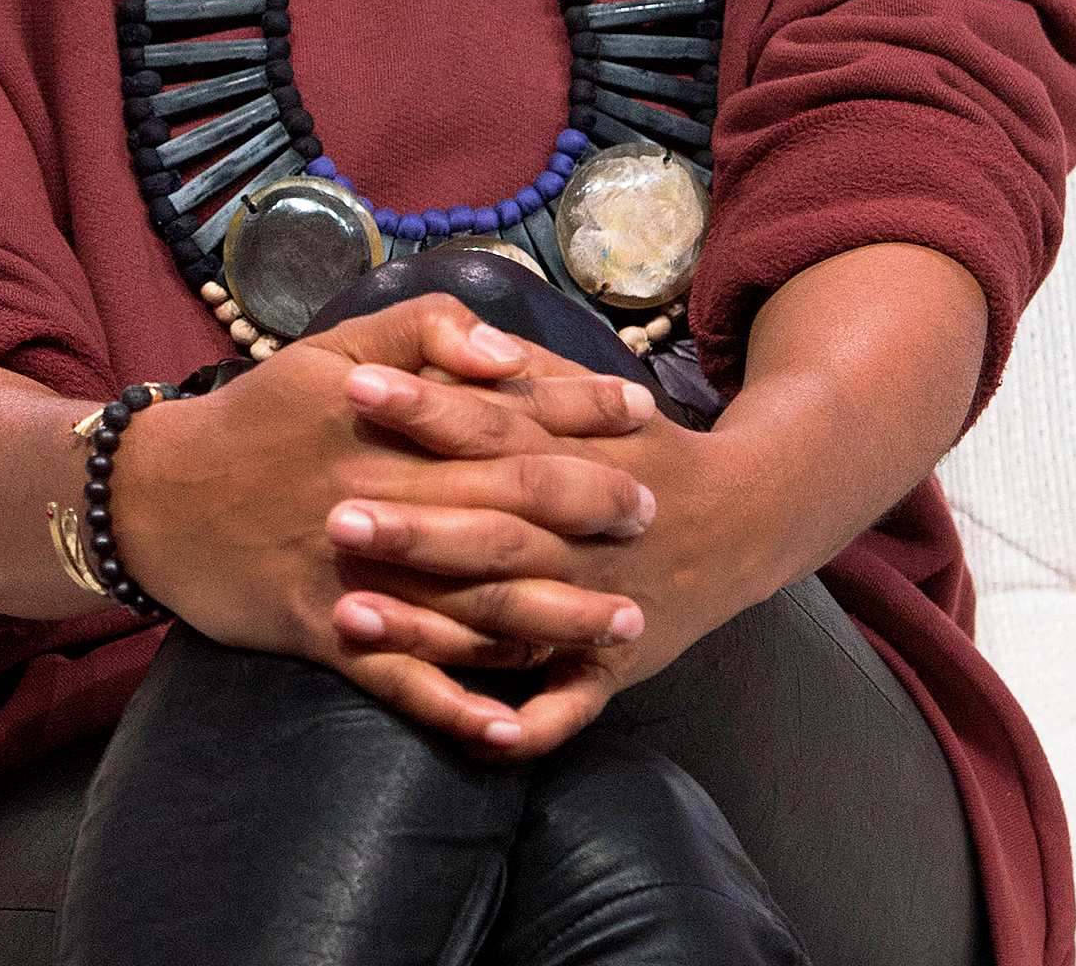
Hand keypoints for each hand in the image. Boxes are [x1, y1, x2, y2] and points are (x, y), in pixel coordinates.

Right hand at [111, 294, 658, 749]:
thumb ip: (422, 332)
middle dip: (589, 513)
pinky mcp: (326, 636)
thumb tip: (504, 350)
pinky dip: (458, 707)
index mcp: (388, 426)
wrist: (158, 499)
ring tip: (622, 627)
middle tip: (654, 514)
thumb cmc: (259, 416)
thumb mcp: (331, 349)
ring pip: (470, 606)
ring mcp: (357, 577)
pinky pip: (402, 683)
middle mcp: (382, 499)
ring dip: (552, 620)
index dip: (578, 412)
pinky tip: (515, 727)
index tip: (643, 412)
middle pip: (505, 509)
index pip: (504, 414)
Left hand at [322, 371, 745, 757]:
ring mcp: (593, 607)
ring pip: (506, 622)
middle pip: (491, 530)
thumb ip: (531, 374)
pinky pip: (563, 707)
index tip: (356, 389)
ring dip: (428, 628)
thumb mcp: (596, 396)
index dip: (425, 409)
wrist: (742, 521)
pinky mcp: (606, 667)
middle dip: (414, 528)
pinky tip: (475, 735)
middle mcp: (579, 537)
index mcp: (571, 458)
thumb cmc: (644, 448)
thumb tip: (468, 340)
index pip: (491, 426)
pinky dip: (525, 726)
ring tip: (348, 616)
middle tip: (333, 516)